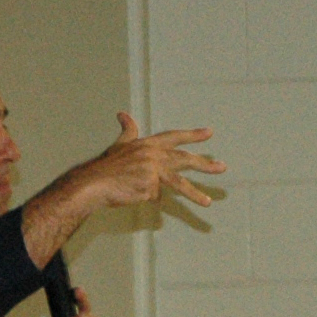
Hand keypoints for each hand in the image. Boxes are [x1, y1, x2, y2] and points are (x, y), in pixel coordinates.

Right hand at [75, 111, 224, 211]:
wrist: (93, 183)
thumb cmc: (107, 166)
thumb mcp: (120, 145)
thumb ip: (128, 132)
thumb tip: (123, 114)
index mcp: (147, 144)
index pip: (174, 137)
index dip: (192, 135)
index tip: (210, 132)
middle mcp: (152, 155)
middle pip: (183, 159)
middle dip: (204, 164)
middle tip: (223, 167)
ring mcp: (151, 171)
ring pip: (178, 183)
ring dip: (195, 194)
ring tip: (208, 203)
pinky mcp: (148, 187)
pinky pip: (153, 196)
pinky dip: (145, 196)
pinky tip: (134, 193)